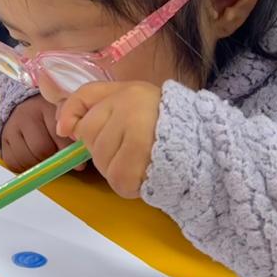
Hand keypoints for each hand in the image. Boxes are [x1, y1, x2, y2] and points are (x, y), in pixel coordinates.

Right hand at [0, 94, 81, 173]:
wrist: (24, 102)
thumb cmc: (51, 113)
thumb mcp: (64, 114)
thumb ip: (74, 132)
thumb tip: (80, 163)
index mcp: (46, 106)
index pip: (58, 133)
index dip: (68, 151)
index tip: (79, 163)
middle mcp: (26, 115)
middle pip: (41, 149)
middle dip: (53, 160)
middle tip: (59, 159)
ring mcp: (11, 127)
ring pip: (27, 158)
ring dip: (38, 164)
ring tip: (46, 158)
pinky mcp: (2, 139)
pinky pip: (13, 163)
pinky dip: (25, 167)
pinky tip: (33, 159)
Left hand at [56, 81, 160, 198]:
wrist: (213, 150)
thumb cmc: (169, 126)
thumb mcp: (134, 101)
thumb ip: (95, 105)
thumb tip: (64, 129)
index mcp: (128, 91)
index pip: (84, 102)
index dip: (76, 121)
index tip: (74, 134)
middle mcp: (131, 108)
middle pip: (89, 137)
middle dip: (101, 150)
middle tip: (126, 150)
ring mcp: (138, 135)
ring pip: (102, 162)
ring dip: (117, 170)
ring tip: (140, 162)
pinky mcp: (143, 164)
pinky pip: (119, 181)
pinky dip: (129, 185)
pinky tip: (146, 175)